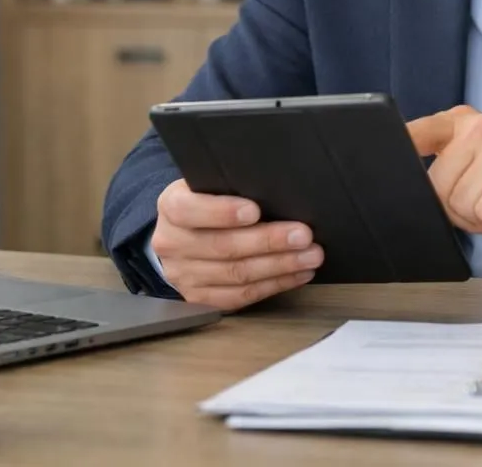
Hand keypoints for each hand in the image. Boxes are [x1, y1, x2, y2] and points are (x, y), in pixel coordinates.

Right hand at [150, 179, 322, 311]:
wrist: (184, 233)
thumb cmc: (209, 201)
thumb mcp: (211, 184)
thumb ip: (234, 185)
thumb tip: (278, 188)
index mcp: (171, 206)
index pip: (189, 210)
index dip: (222, 212)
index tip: (256, 211)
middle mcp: (171, 243)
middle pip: (222, 246)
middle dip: (269, 241)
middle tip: (303, 235)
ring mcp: (183, 275)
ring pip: (236, 275)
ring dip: (280, 266)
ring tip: (310, 256)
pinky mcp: (199, 298)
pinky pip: (240, 296)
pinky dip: (274, 285)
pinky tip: (297, 274)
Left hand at [408, 106, 481, 250]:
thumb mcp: (473, 168)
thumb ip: (441, 168)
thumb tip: (402, 185)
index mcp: (463, 123)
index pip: (416, 134)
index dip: (397, 151)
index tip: (377, 161)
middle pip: (435, 186)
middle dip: (457, 206)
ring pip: (459, 203)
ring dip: (480, 216)